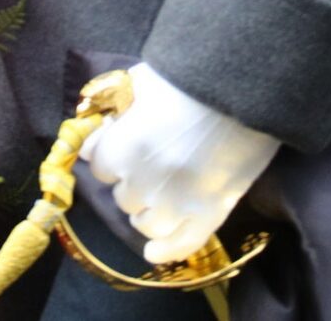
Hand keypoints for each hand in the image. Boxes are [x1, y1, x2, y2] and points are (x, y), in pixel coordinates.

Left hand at [80, 63, 279, 265]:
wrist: (244, 83)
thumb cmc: (187, 76)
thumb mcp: (136, 83)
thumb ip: (107, 114)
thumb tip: (86, 144)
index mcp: (125, 146)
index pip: (98, 166)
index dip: (110, 154)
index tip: (123, 144)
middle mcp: (146, 180)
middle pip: (123, 195)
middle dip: (131, 180)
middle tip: (152, 161)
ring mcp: (180, 201)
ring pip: (146, 223)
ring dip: (147, 210)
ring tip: (160, 194)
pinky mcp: (213, 211)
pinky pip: (183, 243)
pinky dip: (167, 250)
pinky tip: (154, 252)